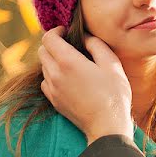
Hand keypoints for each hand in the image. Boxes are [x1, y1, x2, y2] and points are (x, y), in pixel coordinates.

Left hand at [38, 27, 132, 142]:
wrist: (106, 125)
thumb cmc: (113, 94)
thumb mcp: (111, 63)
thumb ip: (96, 44)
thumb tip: (85, 36)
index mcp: (68, 62)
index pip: (48, 38)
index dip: (56, 31)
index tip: (67, 31)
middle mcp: (55, 74)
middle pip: (42, 51)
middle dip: (53, 44)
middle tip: (69, 45)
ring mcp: (52, 89)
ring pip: (44, 66)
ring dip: (53, 59)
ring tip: (72, 62)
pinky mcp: (54, 101)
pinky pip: (46, 81)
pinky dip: (53, 75)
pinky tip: (68, 79)